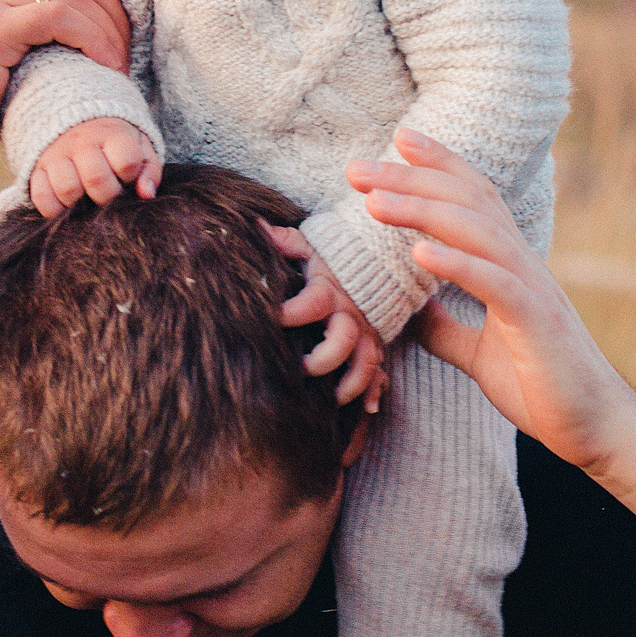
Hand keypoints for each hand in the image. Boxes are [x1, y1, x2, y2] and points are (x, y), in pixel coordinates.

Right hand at [0, 0, 129, 219]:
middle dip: (117, 8)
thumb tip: (104, 20)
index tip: (121, 10)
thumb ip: (43, 30)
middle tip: (127, 52)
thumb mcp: (12, 60)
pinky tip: (103, 68)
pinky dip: (95, 40)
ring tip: (117, 68)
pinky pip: (60, 15)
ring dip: (112, 30)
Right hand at [29, 117, 161, 216]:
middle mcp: (82, 141)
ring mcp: (57, 154)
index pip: (127, 162)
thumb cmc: (114, 142)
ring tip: (86, 198)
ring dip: (80, 204)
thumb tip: (146, 194)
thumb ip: (149, 170)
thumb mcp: (139, 147)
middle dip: (107, 196)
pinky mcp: (37, 167)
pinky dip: (54, 209)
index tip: (126, 176)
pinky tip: (65, 205)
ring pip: (68, 190)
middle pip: (97, 179)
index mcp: (112, 134)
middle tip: (106, 194)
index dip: (130, 177)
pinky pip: (42, 197)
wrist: (75, 117)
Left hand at [266, 224, 386, 412]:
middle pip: (342, 340)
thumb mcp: (306, 243)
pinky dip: (377, 391)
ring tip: (333, 401)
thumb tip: (254, 226)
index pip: (310, 304)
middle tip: (301, 371)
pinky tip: (369, 410)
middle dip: (323, 359)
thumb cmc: (330, 253)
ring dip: (351, 384)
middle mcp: (349, 313)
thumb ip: (281, 240)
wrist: (376, 255)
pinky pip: (381, 370)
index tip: (271, 320)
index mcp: (327, 290)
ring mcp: (366, 331)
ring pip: (366, 362)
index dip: (290, 313)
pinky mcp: (375, 343)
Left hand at [348, 128, 635, 472]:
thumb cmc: (543, 388)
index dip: (438, 165)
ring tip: (374, 202)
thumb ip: (447, 327)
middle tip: (356, 168)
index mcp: (510, 266)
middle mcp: (522, 265)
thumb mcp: (479, 352)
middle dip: (410, 179)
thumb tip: (411, 311)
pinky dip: (457, 265)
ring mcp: (532, 290)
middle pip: (465, 201)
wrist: (597, 430)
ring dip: (422, 212)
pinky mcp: (536, 324)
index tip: (397, 140)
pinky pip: (495, 285)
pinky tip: (419, 254)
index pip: (473, 198)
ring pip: (476, 232)